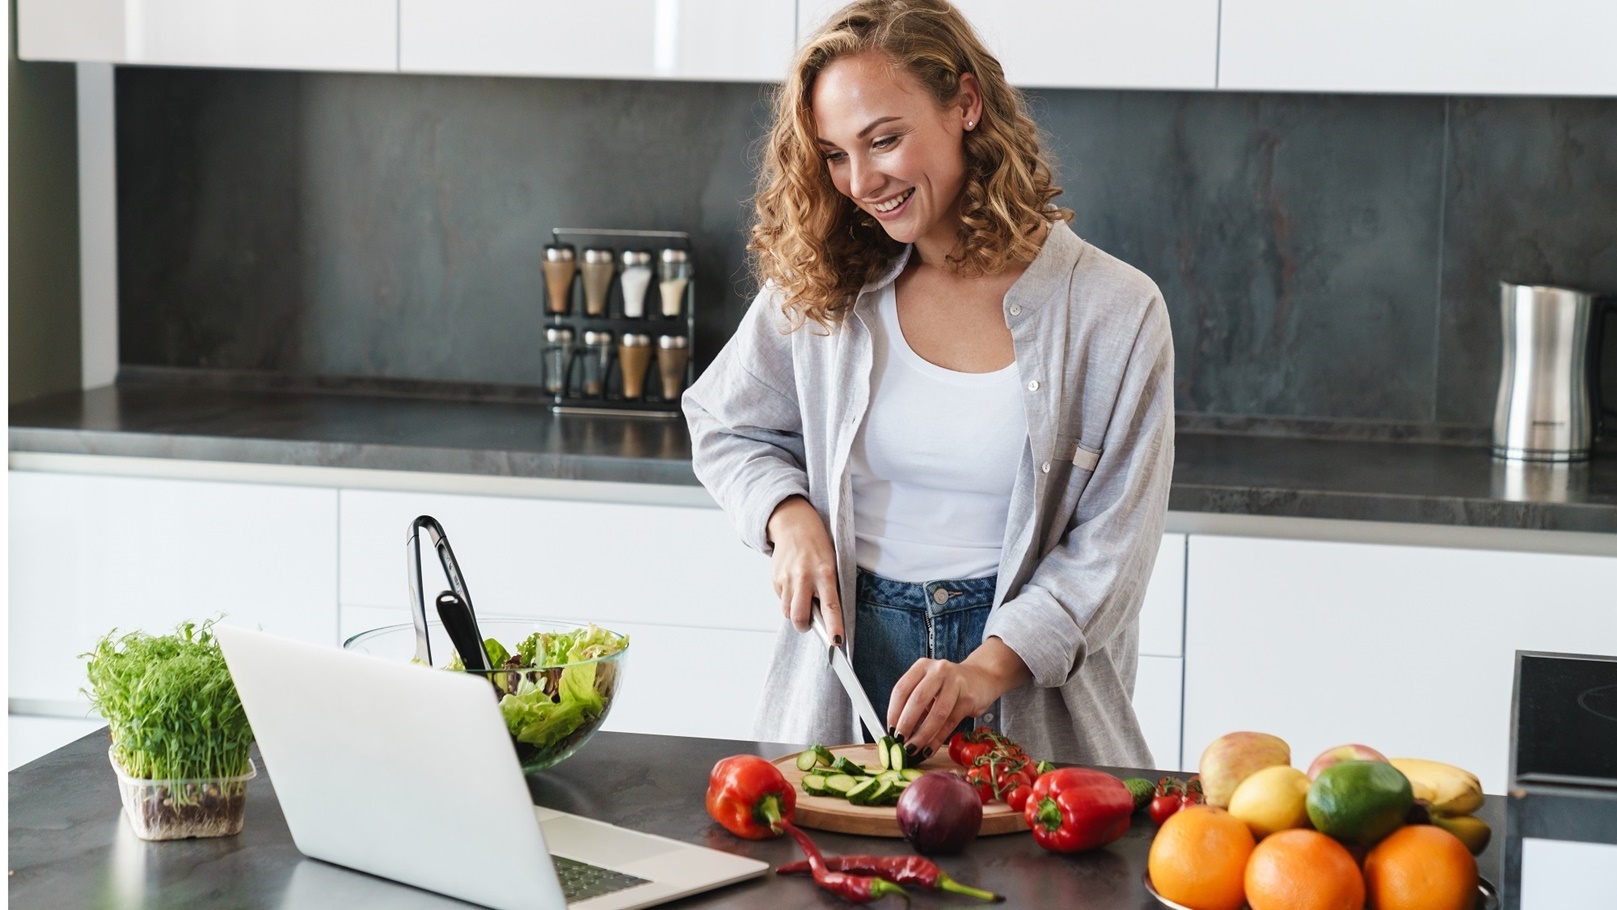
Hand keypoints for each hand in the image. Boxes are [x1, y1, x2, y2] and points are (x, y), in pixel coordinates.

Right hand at [765, 496, 841, 643]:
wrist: (795, 524)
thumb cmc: (818, 546)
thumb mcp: (832, 564)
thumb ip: (829, 589)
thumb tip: (826, 618)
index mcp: (824, 573)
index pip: (830, 607)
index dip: (834, 627)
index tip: (836, 643)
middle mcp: (804, 577)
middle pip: (799, 616)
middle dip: (804, 626)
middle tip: (809, 624)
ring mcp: (787, 578)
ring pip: (787, 611)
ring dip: (795, 613)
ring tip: (802, 598)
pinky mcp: (775, 578)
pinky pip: (781, 600)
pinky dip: (787, 599)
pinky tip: (794, 585)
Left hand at [888, 637, 1029, 757]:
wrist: (982, 678)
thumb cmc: (949, 685)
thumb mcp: (929, 685)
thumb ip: (914, 703)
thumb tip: (897, 731)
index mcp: (922, 666)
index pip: (901, 689)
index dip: (893, 712)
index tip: (890, 730)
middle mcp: (938, 671)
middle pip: (918, 700)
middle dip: (906, 724)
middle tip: (899, 741)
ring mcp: (955, 683)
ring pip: (936, 713)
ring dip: (922, 735)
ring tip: (913, 749)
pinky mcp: (968, 699)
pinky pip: (950, 722)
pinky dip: (937, 739)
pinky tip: (929, 749)